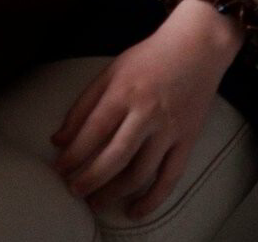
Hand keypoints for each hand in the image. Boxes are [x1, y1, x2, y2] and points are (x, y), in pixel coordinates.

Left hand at [49, 2, 237, 219]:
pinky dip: (153, 198)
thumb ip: (83, 105)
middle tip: (74, 191)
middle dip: (90, 179)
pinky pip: (170, 176)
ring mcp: (169, 129)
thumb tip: (59, 139)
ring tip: (97, 203)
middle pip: (115, 156)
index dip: (73, 155)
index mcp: (123, 91)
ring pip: (140, 172)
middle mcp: (146, 112)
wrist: (198, 47)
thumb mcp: (110, 72)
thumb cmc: (150, 57)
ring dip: (116, 193)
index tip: (58, 169)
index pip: (93, 131)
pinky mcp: (187, 140)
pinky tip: (135, 211)